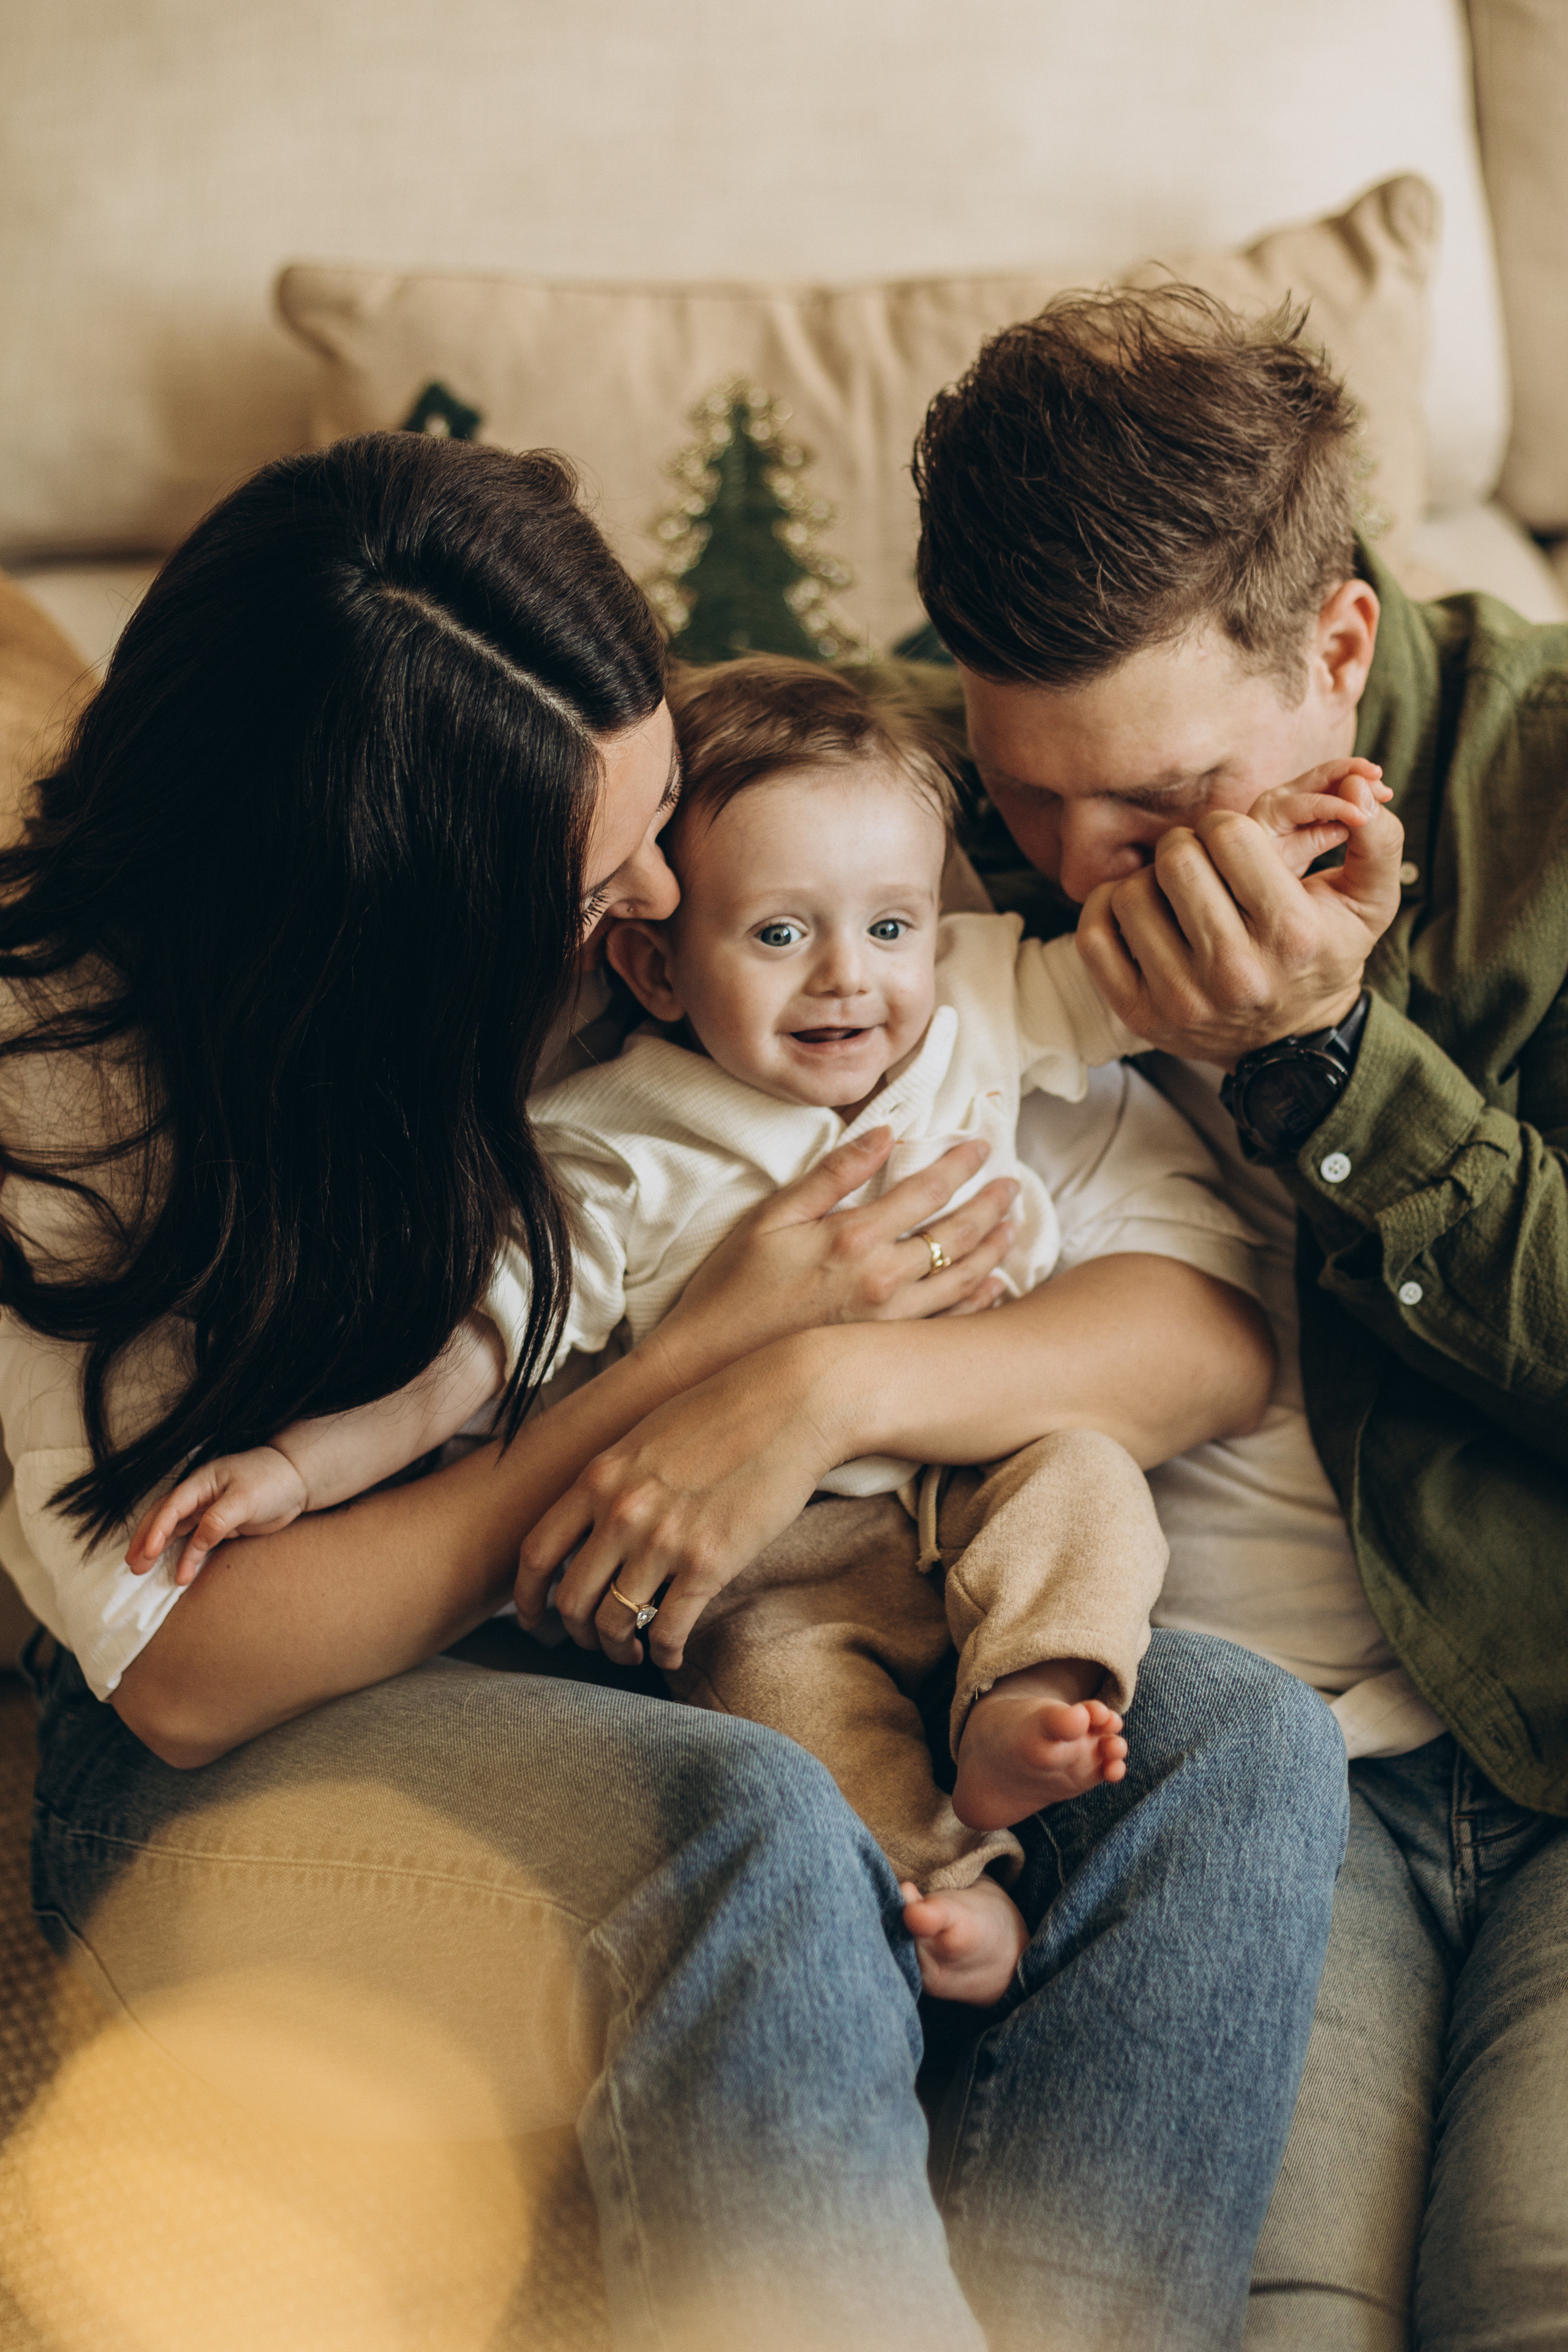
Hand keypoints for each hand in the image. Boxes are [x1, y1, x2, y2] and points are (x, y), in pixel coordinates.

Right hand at [124, 1445, 309, 1586]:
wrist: (298, 1480)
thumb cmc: (272, 1480)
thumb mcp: (245, 1499)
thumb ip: (219, 1520)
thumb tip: (197, 1542)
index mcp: (201, 1483)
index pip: (171, 1507)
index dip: (157, 1529)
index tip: (147, 1552)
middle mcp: (200, 1496)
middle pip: (165, 1518)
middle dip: (146, 1540)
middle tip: (132, 1565)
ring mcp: (209, 1511)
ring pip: (177, 1532)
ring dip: (162, 1552)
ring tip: (144, 1573)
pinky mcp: (221, 1525)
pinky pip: (197, 1543)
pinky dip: (188, 1558)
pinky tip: (181, 1576)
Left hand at [515, 1337, 834, 1670]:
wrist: (790, 1402)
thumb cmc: (722, 1412)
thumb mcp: (644, 1436)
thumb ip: (612, 1481)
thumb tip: (591, 1523)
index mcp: (598, 1478)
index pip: (536, 1552)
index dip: (526, 1597)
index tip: (534, 1618)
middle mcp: (621, 1513)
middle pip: (570, 1600)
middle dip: (576, 1632)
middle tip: (591, 1640)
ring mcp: (664, 1540)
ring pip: (614, 1623)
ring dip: (618, 1649)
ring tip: (633, 1652)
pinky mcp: (710, 1564)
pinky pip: (670, 1630)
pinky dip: (665, 1654)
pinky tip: (671, 1654)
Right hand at [653, 1125, 1017, 1389]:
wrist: (713, 1366)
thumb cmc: (735, 1286)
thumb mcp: (773, 1217)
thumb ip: (832, 1175)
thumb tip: (883, 1133)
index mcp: (854, 1237)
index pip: (926, 1190)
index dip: (960, 1164)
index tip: (982, 1147)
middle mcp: (883, 1279)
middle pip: (957, 1234)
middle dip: (991, 1204)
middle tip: (1012, 1185)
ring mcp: (891, 1321)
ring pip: (963, 1279)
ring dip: (995, 1249)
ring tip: (1012, 1227)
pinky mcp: (888, 1350)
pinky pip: (950, 1323)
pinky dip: (979, 1301)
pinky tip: (993, 1287)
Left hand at [1076, 757, 1404, 1066]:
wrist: (1290, 1040)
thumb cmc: (1323, 951)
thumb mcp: (1369, 898)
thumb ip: (1377, 835)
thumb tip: (1361, 788)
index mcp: (1290, 933)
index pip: (1228, 833)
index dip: (1229, 828)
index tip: (1237, 849)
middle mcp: (1235, 971)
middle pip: (1176, 858)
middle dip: (1189, 847)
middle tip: (1206, 869)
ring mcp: (1181, 999)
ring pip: (1131, 893)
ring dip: (1151, 882)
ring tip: (1180, 899)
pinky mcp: (1139, 1015)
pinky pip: (1094, 934)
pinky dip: (1109, 910)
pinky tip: (1141, 914)